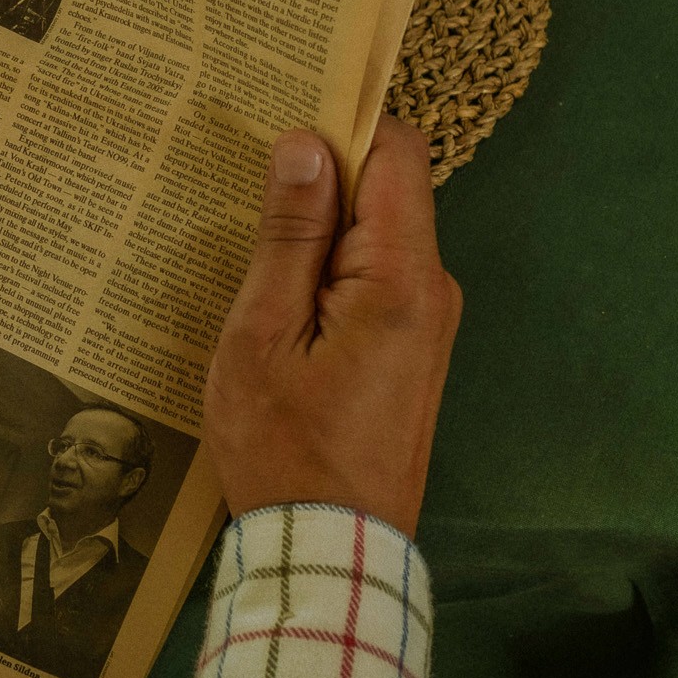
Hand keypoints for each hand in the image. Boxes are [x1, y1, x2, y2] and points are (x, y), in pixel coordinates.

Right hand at [203, 116, 461, 539]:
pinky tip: (275, 297)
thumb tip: (305, 142)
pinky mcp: (412, 348)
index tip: (279, 124)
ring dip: (317, 231)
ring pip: (375, 234)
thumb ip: (288, 235)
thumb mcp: (261, 335)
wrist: (328, 553)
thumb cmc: (283, 450)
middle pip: (386, 187)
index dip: (341, 123)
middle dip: (320, 179)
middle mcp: (433, 288)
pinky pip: (373, 277)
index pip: (397, 149)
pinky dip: (328, 271)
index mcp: (403, 277)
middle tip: (245, 189)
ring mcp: (428, 320)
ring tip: (250, 249)